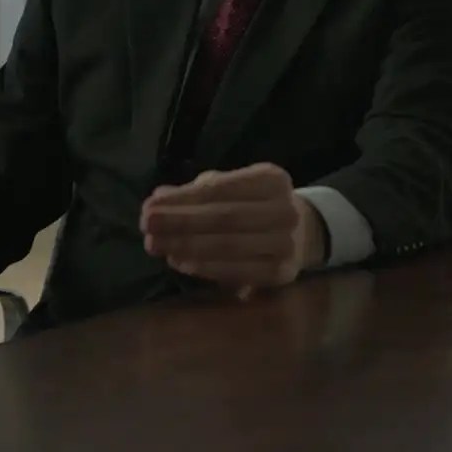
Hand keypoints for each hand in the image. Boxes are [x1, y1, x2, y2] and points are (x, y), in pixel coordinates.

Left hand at [140, 163, 327, 292]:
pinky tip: (180, 262)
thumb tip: (159, 197)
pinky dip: (205, 267)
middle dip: (180, 222)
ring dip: (186, 246)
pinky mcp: (282, 273)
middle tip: (146, 227)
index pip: (219, 189)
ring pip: (229, 245)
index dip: (182, 199)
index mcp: (271, 179)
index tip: (150, 206)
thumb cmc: (256, 206)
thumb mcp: (234, 188)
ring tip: (156, 245)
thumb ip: (198, 192)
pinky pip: (238, 271)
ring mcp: (287, 243)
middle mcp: (285, 209)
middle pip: (224, 217)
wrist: (304, 232)